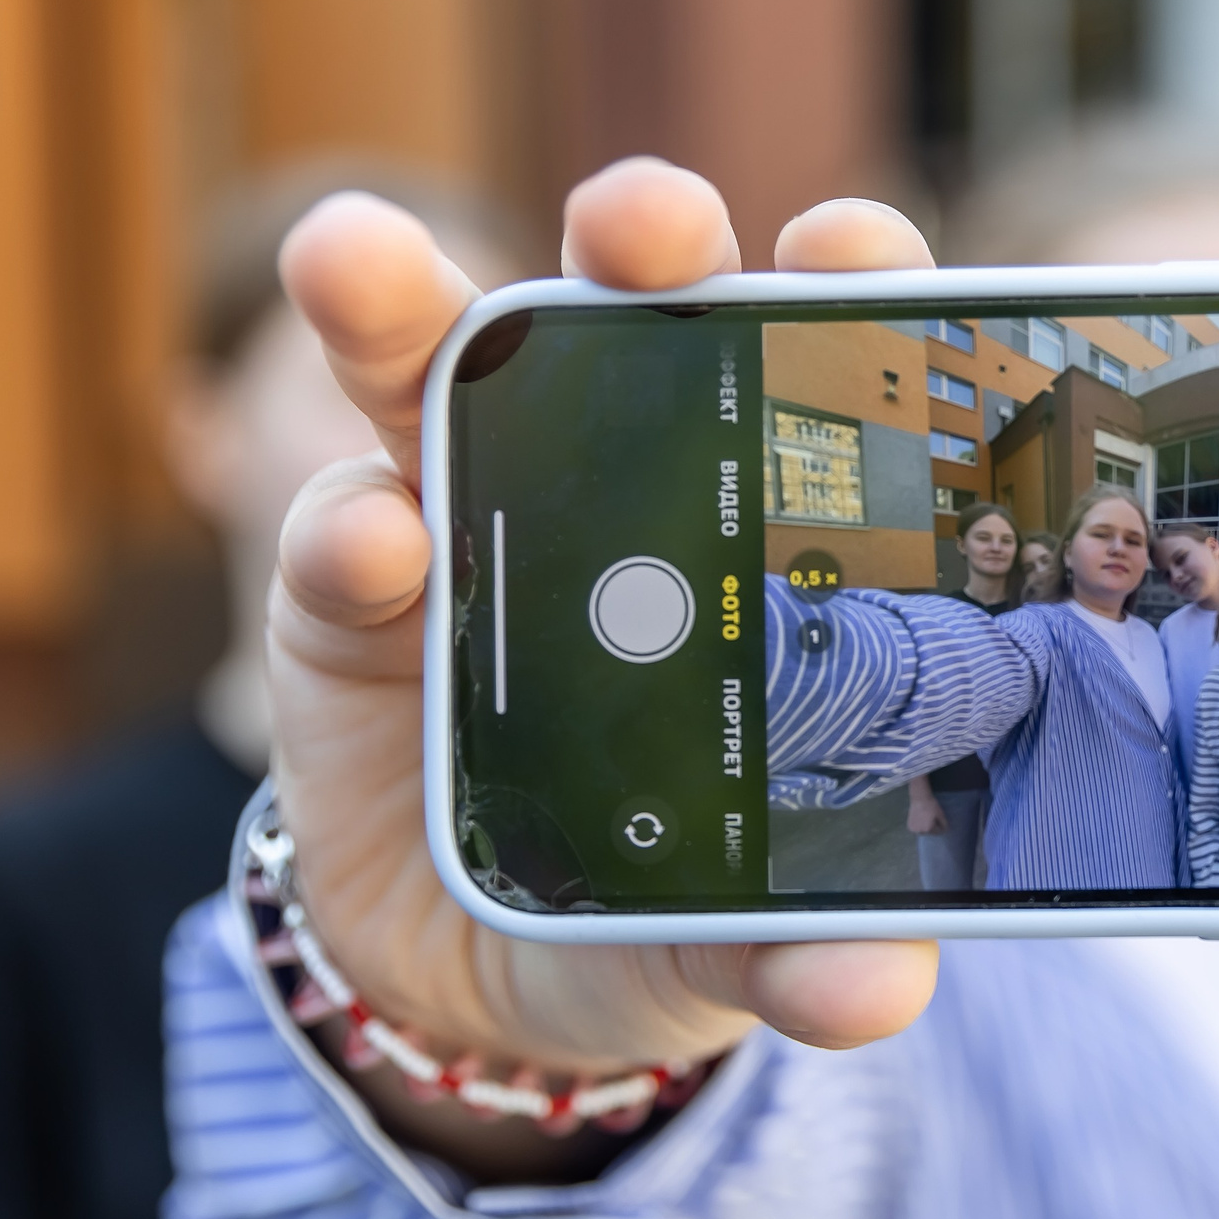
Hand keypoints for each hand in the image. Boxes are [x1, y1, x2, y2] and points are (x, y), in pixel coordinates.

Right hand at [272, 160, 939, 1078]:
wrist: (482, 979)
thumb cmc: (658, 905)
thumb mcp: (737, 941)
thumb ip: (803, 952)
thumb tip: (877, 994)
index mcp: (761, 530)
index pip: (814, 375)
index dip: (838, 292)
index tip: (848, 252)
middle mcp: (623, 488)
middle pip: (637, 318)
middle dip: (639, 241)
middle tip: (642, 224)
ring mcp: (475, 517)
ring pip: (439, 370)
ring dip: (402, 305)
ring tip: (359, 256)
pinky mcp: (349, 594)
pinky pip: (341, 531)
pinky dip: (346, 528)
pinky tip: (373, 547)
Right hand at [906, 778, 947, 836]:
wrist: (919, 798)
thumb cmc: (931, 806)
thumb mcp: (941, 814)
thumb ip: (944, 824)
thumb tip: (945, 830)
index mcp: (929, 829)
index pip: (938, 832)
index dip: (941, 826)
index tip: (940, 820)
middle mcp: (921, 832)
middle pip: (931, 832)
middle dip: (933, 827)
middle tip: (932, 818)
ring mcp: (914, 830)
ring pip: (924, 831)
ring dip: (926, 827)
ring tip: (926, 818)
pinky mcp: (910, 827)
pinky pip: (917, 829)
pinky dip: (919, 826)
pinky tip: (920, 819)